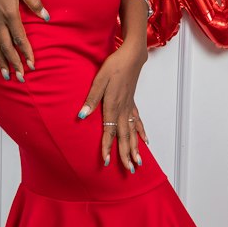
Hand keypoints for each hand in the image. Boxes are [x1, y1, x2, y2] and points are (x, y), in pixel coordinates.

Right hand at [0, 0, 48, 81]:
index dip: (26, 53)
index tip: (32, 66)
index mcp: (11, 14)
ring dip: (0, 62)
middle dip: (14, 64)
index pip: (20, 39)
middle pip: (7, 47)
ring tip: (5, 75)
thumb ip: (35, 2)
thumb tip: (47, 17)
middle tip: (19, 78)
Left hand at [77, 43, 148, 171]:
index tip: (106, 162)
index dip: (107, 148)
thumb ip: (91, 99)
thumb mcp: (99, 80)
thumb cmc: (114, 66)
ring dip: (135, 148)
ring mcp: (129, 107)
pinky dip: (141, 132)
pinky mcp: (132, 102)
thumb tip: (82, 115)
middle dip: (126, 154)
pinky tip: (145, 141)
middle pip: (124, 137)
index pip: (109, 132)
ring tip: (138, 162)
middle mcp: (123, 110)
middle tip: (130, 170)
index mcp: (113, 106)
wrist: (131, 56)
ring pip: (133, 132)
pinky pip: (138, 121)